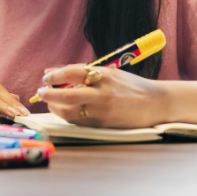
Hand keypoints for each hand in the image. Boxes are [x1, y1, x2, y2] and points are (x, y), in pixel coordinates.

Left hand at [38, 64, 168, 127]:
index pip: (72, 72)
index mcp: (104, 76)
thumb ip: (83, 73)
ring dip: (55, 107)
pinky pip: (79, 121)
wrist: (156, 104)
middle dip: (49, 94)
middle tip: (40, 92)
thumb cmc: (131, 86)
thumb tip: (54, 72)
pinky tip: (64, 111)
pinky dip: (68, 116)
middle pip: (67, 95)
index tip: (46, 77)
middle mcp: (103, 94)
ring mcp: (103, 111)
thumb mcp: (109, 73)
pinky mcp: (104, 125)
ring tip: (50, 102)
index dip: (55, 75)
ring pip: (70, 112)